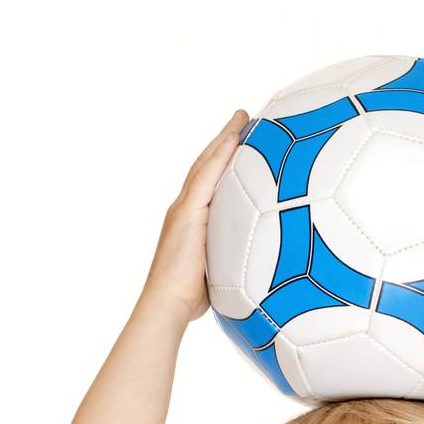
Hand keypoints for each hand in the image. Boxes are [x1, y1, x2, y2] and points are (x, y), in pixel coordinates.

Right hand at [141, 108, 248, 325]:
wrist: (167, 305)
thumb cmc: (190, 299)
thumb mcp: (218, 271)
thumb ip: (231, 259)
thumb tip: (257, 268)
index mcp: (192, 221)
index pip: (209, 183)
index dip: (223, 160)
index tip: (240, 141)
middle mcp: (185, 209)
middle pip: (206, 166)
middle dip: (224, 141)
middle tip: (242, 117)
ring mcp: (184, 209)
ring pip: (206, 165)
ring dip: (224, 139)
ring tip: (241, 118)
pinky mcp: (187, 214)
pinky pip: (207, 177)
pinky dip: (220, 155)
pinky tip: (234, 138)